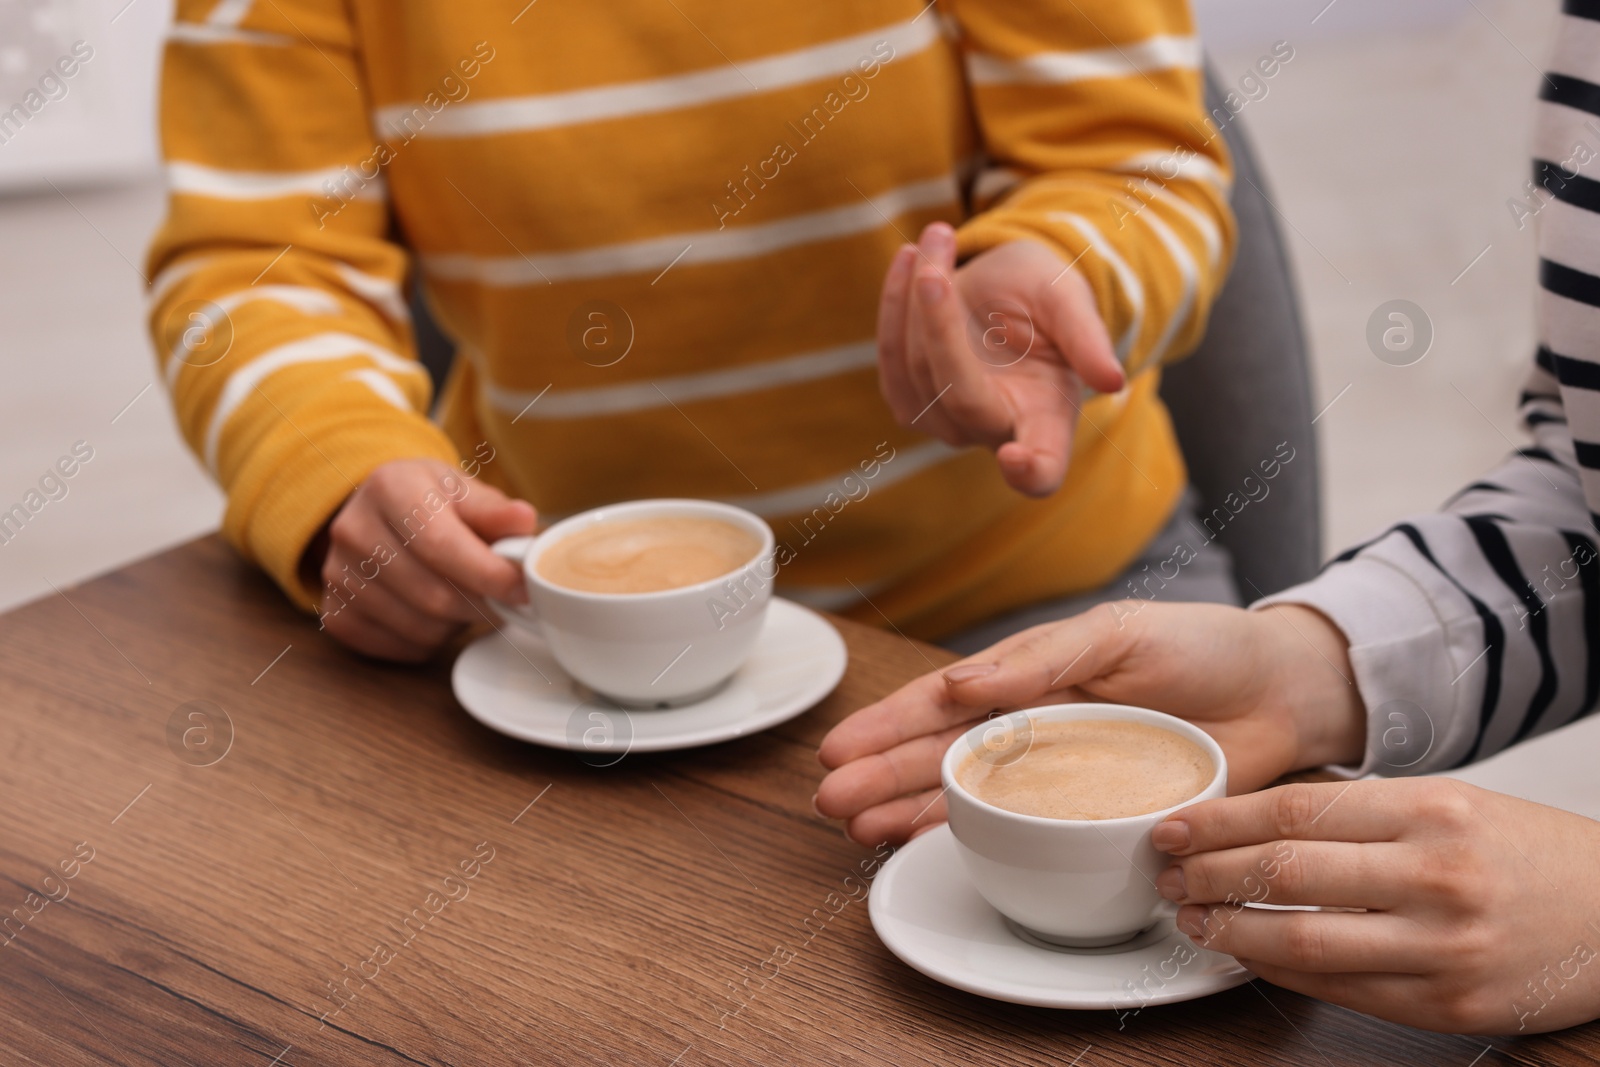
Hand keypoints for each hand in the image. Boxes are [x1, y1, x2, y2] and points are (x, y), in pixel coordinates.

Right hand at [312, 458, 535, 661]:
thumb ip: (493, 509)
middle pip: (432, 593)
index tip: (522, 589)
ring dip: (457, 624)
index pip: (440, 543)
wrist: (380, 512)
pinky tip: (438, 616)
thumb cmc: (431, 501)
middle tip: (504, 602)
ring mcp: (337, 574)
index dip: (487, 573)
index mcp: (389, 487)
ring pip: (418, 626)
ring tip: (468, 601)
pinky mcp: (335, 611)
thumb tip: (523, 520)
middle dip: (481, 606)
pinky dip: (430, 641)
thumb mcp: (462, 489)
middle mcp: (353, 529)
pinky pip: (398, 646)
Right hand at [815, 601, 1363, 845]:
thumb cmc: (1200, 646)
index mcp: (1032, 674)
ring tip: (858, 830)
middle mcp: (1036, 728)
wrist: (1282, 692)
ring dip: (911, 813)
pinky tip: (930, 847)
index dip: (891, 724)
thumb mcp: (1117, 633)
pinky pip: (1028, 835)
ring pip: (971, 799)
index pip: (946, 701)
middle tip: (829, 800)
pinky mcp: (1097, 817)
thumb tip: (962, 682)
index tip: (840, 745)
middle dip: (882, 776)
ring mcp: (1062, 776)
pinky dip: (978, 842)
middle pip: (944, 756)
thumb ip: (1040, 659)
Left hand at [875, 223, 1125, 496]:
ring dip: (918, 297)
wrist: (1005, 289)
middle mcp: (995, 430)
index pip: (1042, 469)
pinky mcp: (910, 399)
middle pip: (959, 397)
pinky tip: (907, 259)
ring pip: (915, 368)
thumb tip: (1112, 380)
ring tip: (938, 236)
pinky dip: (895, 302)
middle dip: (940, 329)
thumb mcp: (1070, 303)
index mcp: (1047, 418)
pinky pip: (890, 355)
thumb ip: (1086, 340)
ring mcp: (947, 421)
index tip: (1015, 459)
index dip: (1031, 472)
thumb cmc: (1047, 298)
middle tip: (935, 271)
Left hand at [1155, 778, 1599, 1033]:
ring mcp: (1443, 947)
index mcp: (1432, 809)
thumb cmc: (1528, 853)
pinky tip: (1248, 955)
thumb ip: (1360, 812)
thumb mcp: (1450, 803)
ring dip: (1231, 931)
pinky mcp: (1448, 1006)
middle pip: (1286, 873)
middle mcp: (1436, 875)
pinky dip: (1281, 973)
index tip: (1172, 826)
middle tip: (1166, 873)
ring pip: (1303, 942)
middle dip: (1208, 874)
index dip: (1219, 821)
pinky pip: (1340, 990)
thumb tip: (1253, 818)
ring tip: (1192, 919)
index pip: (1294, 809)